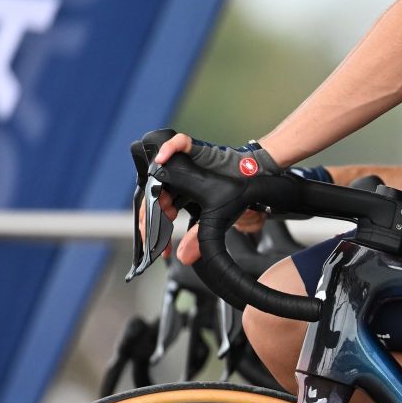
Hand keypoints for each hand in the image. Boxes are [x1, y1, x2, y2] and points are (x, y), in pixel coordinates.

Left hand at [144, 132, 282, 264]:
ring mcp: (183, 164)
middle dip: (148, 216)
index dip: (152, 228)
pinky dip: (168, 149)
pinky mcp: (194, 148)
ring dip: (153, 190)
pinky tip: (161, 160)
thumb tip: (184, 258)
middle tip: (148, 233)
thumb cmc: (232, 196)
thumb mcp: (212, 221)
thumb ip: (197, 237)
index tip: (152, 245)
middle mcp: (176, 179)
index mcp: (179, 193)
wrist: (253, 178)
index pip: (157, 209)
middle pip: (152, 193)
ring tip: (153, 206)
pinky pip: (177, 144)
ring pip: (157, 172)